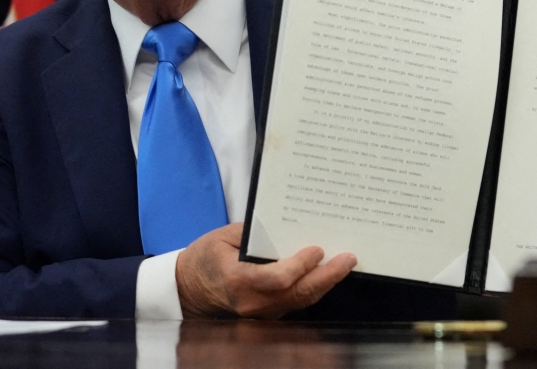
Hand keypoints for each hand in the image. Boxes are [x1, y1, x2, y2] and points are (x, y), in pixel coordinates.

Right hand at [175, 223, 355, 318]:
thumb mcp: (224, 236)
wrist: (188, 287)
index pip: (276, 279)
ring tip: (345, 264)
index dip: (300, 266)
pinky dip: (314, 287)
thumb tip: (287, 224)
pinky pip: (295, 301)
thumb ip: (254, 233)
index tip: (317, 250)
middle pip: (297, 293)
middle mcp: (252, 301)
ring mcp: (261, 311)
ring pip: (300, 300)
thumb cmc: (206, 257)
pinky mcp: (268, 312)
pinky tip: (328, 273)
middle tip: (348, 259)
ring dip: (326, 283)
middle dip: (327, 276)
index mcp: (238, 280)